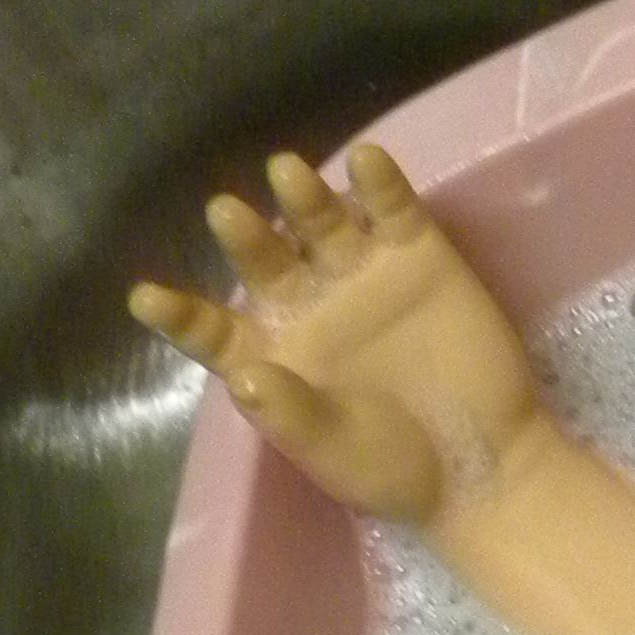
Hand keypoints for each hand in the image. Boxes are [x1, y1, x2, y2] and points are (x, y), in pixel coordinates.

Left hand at [131, 144, 541, 526]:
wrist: (487, 467)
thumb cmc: (397, 471)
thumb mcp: (336, 455)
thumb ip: (290, 415)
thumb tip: (243, 375)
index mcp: (273, 354)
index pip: (212, 328)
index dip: (180, 314)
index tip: (146, 299)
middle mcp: (308, 304)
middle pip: (264, 259)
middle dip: (245, 238)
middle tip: (227, 216)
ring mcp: (362, 274)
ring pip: (320, 222)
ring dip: (301, 198)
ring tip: (289, 176)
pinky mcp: (419, 255)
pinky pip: (393, 210)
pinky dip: (380, 184)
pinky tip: (366, 162)